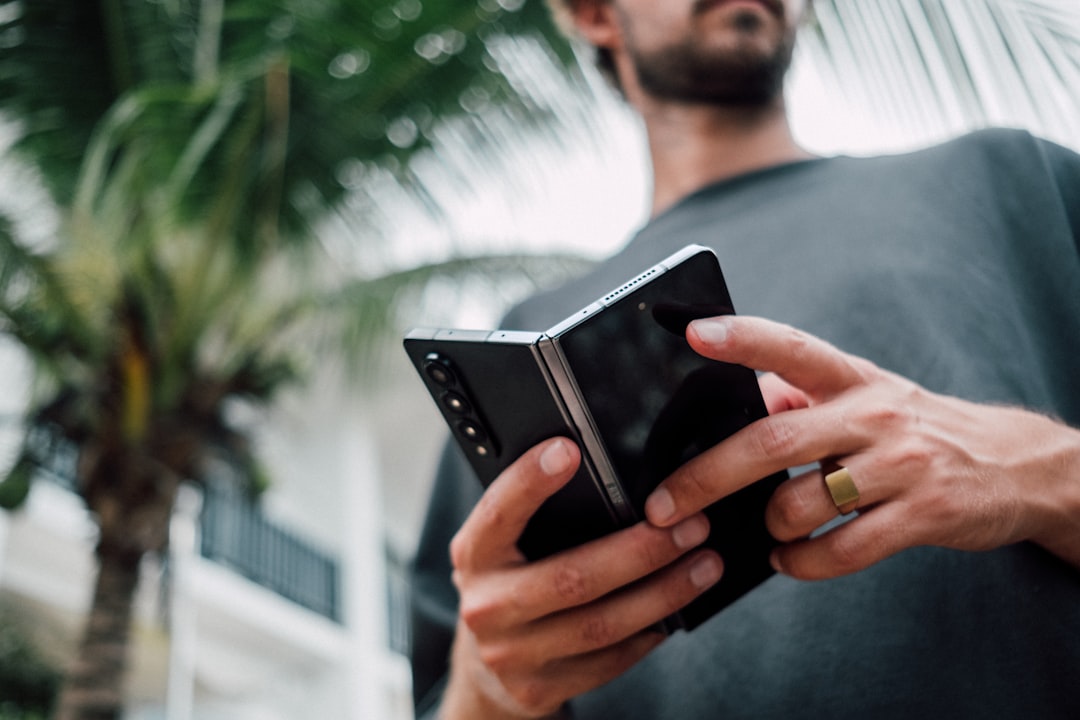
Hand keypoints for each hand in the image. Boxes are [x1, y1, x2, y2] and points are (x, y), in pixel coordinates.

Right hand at [442, 437, 722, 718]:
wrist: (485, 664)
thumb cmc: (509, 581)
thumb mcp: (505, 545)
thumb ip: (537, 515)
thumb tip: (607, 474)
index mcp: (474, 554)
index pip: (498, 513)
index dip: (529, 482)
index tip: (569, 449)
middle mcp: (486, 606)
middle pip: (571, 578)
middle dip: (641, 551)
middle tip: (691, 525)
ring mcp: (511, 655)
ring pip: (601, 625)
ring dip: (663, 593)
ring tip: (704, 564)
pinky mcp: (539, 690)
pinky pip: (609, 660)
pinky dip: (649, 633)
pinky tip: (677, 608)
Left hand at [643, 316, 1079, 578]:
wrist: (1014, 465)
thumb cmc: (914, 429)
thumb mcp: (863, 397)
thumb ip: (801, 397)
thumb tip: (737, 403)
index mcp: (852, 378)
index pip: (790, 347)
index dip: (741, 338)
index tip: (693, 333)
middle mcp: (874, 414)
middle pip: (772, 441)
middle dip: (706, 477)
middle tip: (663, 506)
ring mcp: (901, 465)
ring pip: (802, 503)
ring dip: (767, 526)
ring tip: (763, 530)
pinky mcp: (923, 515)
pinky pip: (841, 551)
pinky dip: (800, 563)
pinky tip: (789, 558)